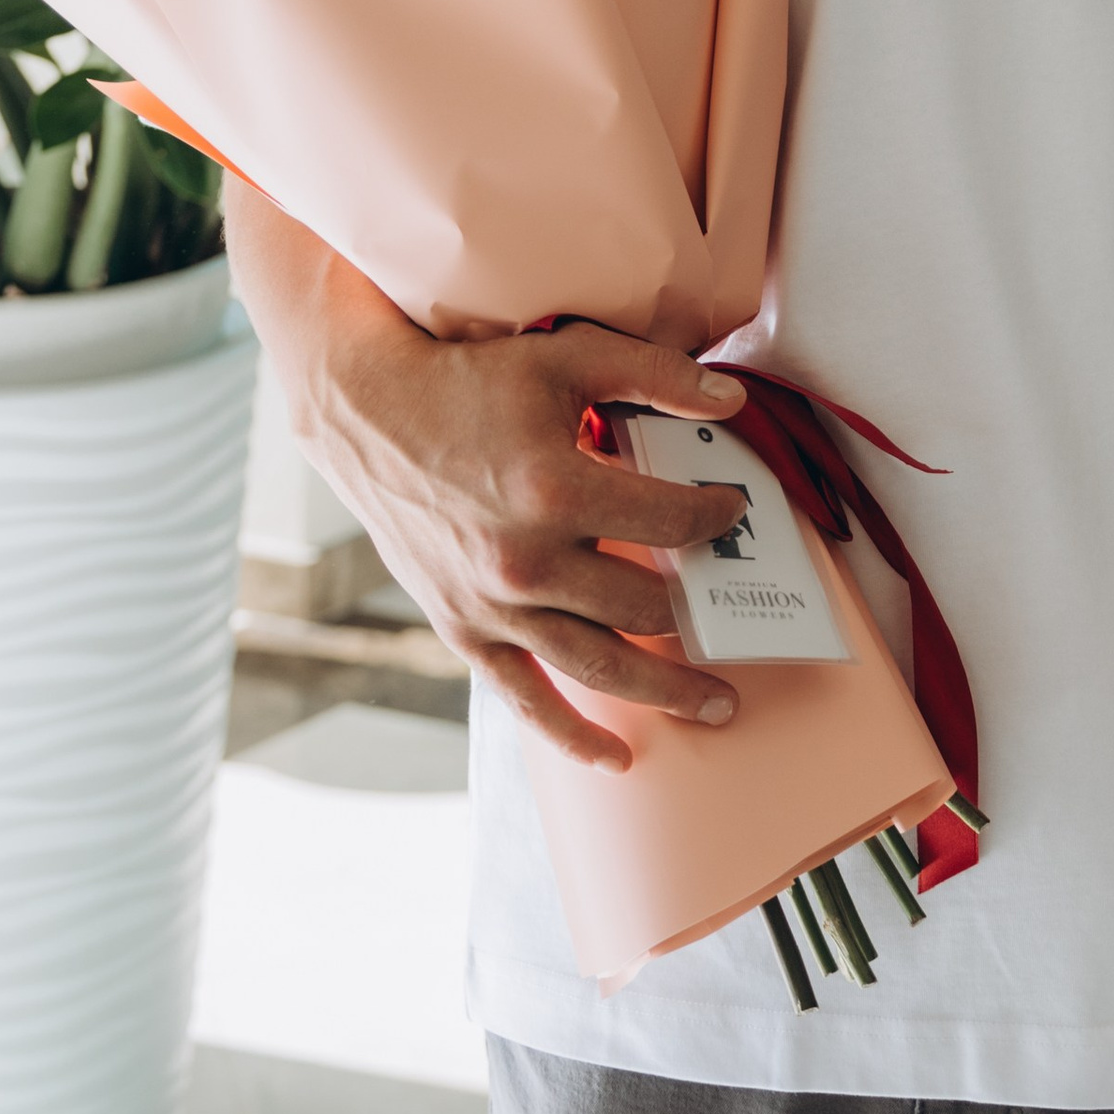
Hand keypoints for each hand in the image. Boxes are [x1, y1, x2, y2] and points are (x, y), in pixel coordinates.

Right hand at [225, 175, 754, 773]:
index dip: (714, 516)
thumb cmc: (474, 380)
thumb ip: (658, 375)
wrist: (370, 415)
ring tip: (719, 707)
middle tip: (743, 611)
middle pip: (643, 605)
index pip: (669, 521)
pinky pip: (526, 699)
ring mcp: (493, 605)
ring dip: (665, 691)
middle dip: (704, 610)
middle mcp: (525, 560)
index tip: (733, 510)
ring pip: (599, 665)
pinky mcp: (465, 629)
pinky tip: (618, 758)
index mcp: (555, 488)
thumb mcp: (570, 355)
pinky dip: (572, 736)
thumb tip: (732, 401)